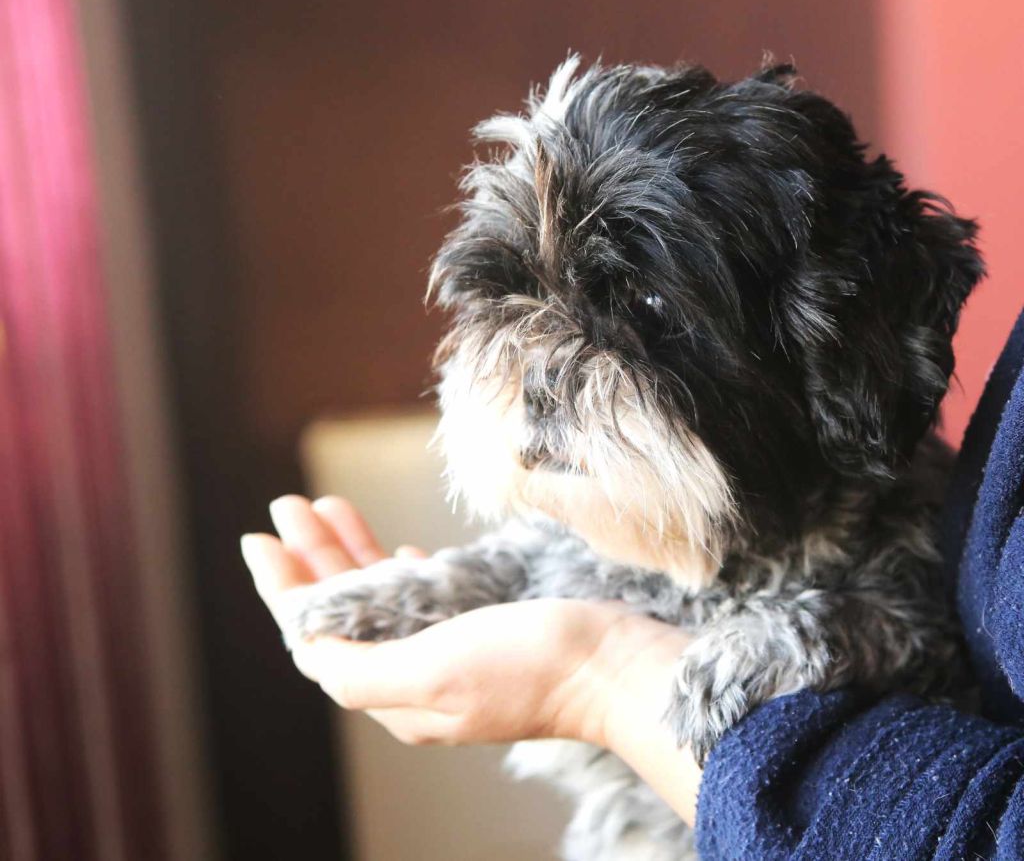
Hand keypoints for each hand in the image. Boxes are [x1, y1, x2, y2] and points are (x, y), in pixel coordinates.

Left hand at [242, 495, 700, 823]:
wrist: (614, 665)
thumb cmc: (530, 666)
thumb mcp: (434, 672)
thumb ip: (361, 670)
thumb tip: (305, 649)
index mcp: (394, 692)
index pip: (317, 637)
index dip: (284, 588)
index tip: (259, 539)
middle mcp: (415, 677)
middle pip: (344, 610)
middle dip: (313, 557)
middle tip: (289, 505)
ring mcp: (450, 653)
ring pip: (380, 597)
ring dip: (352, 552)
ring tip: (331, 506)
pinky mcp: (482, 632)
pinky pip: (422, 598)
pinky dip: (399, 570)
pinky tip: (398, 551)